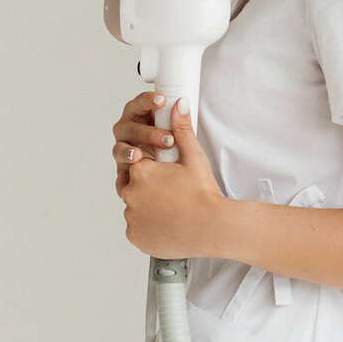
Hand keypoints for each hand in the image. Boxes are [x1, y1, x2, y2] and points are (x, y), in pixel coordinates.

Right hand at [111, 91, 176, 196]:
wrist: (181, 183)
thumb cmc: (178, 153)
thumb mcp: (184, 140)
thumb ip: (182, 125)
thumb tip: (183, 103)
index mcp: (141, 118)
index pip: (139, 105)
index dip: (147, 100)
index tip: (162, 100)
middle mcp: (128, 133)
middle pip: (128, 127)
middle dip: (148, 133)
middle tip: (168, 140)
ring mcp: (124, 152)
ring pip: (119, 149)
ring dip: (129, 152)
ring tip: (139, 155)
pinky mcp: (124, 173)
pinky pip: (119, 175)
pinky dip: (124, 176)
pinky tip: (132, 176)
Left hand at [120, 99, 225, 258]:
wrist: (211, 227)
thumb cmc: (203, 193)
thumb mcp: (194, 158)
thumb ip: (182, 130)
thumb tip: (179, 105)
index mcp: (141, 171)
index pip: (136, 162)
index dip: (152, 167)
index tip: (165, 173)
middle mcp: (130, 193)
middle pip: (135, 185)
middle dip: (150, 187)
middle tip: (173, 192)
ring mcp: (131, 217)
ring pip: (135, 207)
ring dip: (148, 207)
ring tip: (172, 208)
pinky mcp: (135, 236)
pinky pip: (137, 228)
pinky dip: (149, 226)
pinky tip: (167, 223)